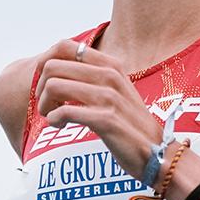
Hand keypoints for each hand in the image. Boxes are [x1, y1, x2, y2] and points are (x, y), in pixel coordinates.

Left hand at [32, 40, 162, 178]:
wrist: (158, 153)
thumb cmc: (130, 125)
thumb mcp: (116, 92)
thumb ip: (93, 78)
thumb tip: (58, 70)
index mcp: (111, 65)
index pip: (65, 46)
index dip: (46, 63)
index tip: (46, 83)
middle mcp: (110, 76)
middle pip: (52, 66)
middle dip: (40, 88)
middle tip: (47, 105)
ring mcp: (109, 97)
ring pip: (54, 86)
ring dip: (44, 105)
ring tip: (52, 116)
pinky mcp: (106, 120)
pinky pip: (63, 112)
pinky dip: (53, 120)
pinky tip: (60, 126)